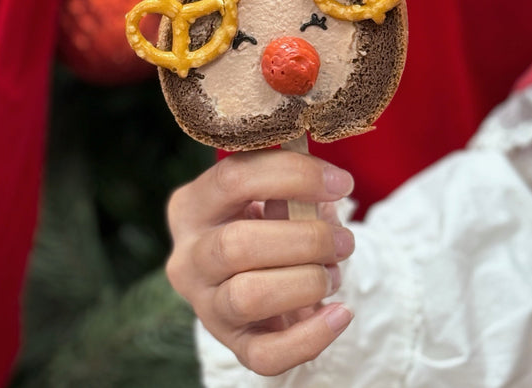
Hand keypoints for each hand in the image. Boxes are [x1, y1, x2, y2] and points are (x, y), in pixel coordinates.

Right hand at [166, 148, 355, 375]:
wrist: (257, 267)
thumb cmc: (267, 217)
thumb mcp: (271, 190)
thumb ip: (290, 184)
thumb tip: (328, 187)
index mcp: (192, 205)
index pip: (232, 179)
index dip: (293, 176)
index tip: (341, 182)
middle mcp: (189, 256)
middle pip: (236, 244)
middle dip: (305, 239)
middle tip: (342, 239)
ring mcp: (206, 304)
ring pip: (248, 297)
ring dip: (307, 281)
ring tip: (333, 272)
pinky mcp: (233, 343)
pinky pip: (266, 355)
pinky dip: (311, 337)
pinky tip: (340, 313)